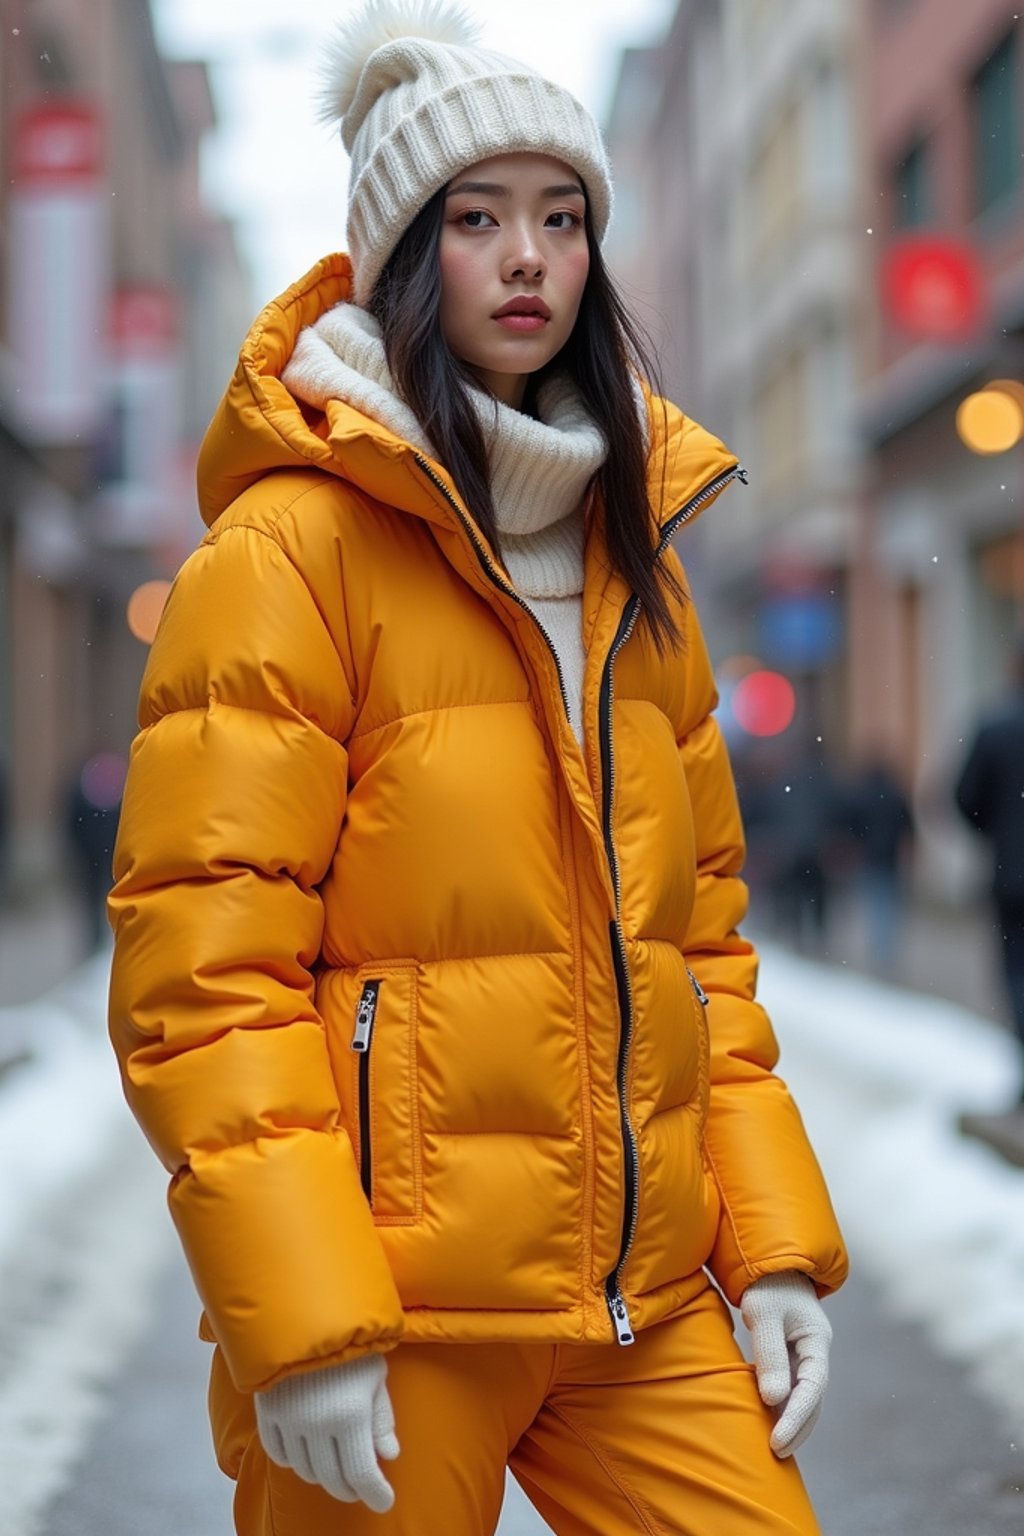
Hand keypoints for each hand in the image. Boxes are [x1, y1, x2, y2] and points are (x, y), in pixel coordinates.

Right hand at [254, 1352, 398, 1510]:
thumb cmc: (350, 1341)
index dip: (374, 1493)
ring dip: (323, 1475)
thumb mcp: (376, 1376)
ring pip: (305, 1469)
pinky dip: (294, 1461)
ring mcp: (288, 1418)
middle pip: (332, 1478)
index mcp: (350, 1413)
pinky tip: (308, 1454)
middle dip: (350, 1488)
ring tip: (336, 1469)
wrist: (305, 1309)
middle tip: (361, 1489)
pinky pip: (278, 1453)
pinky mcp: (266, 1410)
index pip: (361, 1473)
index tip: (384, 1502)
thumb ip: (382, 1418)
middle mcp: (316, 1422)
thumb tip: (389, 1455)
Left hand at [740, 1271, 830, 1457]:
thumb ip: (770, 1355)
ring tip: (774, 1446)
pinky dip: (784, 1406)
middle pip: (813, 1398)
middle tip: (776, 1452)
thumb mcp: (764, 1315)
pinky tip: (770, 1419)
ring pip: (805, 1395)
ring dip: (792, 1420)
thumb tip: (773, 1399)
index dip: (796, 1417)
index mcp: (817, 1340)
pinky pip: (793, 1386)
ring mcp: (807, 1354)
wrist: (770, 1264)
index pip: (812, 1388)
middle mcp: (817, 1351)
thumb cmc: (766, 1286)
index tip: (777, 1441)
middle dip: (797, 1427)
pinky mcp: (793, 1355)